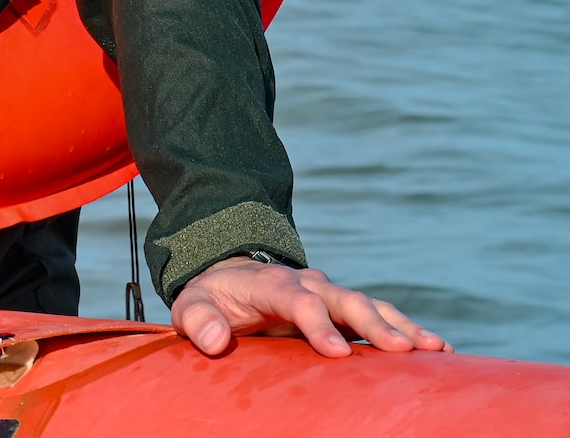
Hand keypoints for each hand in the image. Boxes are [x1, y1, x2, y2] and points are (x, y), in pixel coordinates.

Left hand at [173, 257, 451, 356]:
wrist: (230, 277)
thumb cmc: (211, 299)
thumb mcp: (191, 306)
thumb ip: (198, 321)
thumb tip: (215, 342)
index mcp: (271, 284)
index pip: (297, 300)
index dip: (318, 324)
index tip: (338, 352)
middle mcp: (308, 285)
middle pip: (344, 299)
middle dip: (374, 322)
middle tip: (401, 350)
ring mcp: (329, 295)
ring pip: (371, 306)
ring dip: (402, 326)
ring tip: (435, 350)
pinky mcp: (344, 310)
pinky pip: (381, 317)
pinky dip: (408, 330)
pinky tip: (438, 350)